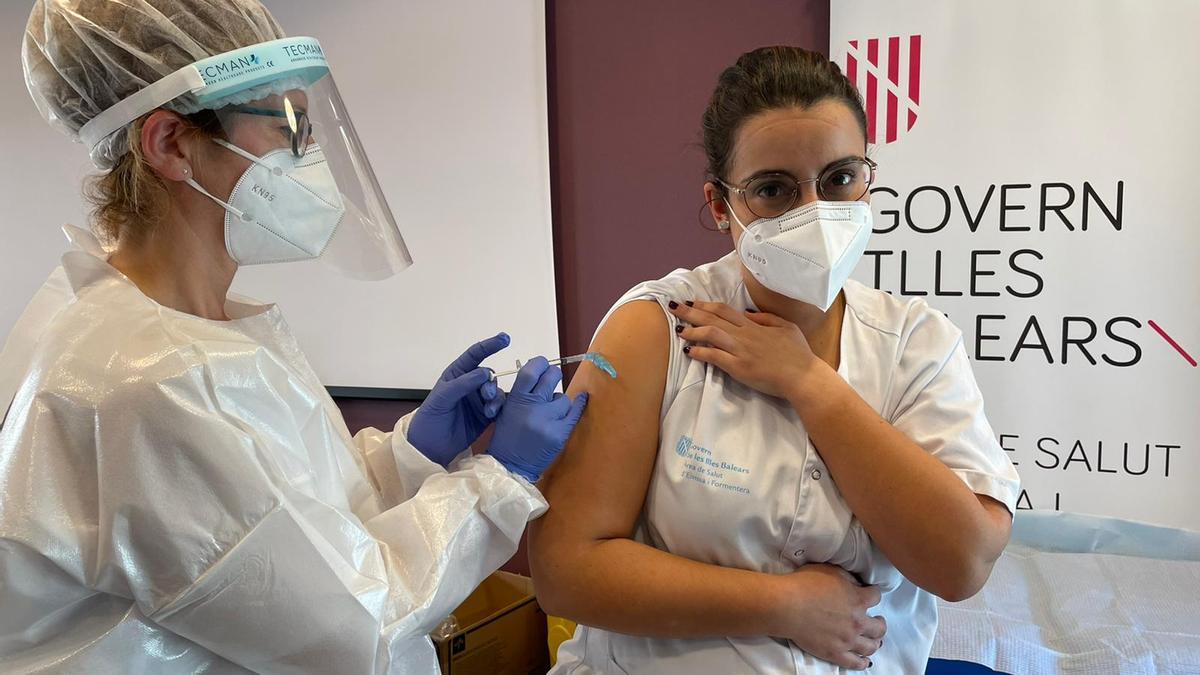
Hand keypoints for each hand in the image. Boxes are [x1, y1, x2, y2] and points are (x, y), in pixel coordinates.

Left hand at [408, 334, 509, 466]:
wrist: (429, 446)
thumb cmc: (430, 418)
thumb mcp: (442, 398)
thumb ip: (463, 384)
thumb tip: (485, 373)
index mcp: (457, 375)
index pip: (476, 355)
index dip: (490, 345)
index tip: (505, 338)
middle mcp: (470, 385)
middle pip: (489, 376)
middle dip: (491, 383)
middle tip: (487, 396)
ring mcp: (478, 400)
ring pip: (496, 392)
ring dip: (496, 399)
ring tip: (489, 411)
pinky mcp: (485, 416)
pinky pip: (499, 408)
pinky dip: (499, 409)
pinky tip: (493, 415)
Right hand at [486, 356, 587, 482]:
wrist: (510, 466)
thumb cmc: (507, 437)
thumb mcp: (505, 410)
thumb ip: (521, 393)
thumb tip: (540, 375)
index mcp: (515, 399)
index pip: (531, 371)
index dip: (540, 364)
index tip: (543, 365)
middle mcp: (532, 406)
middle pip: (551, 377)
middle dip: (553, 375)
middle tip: (553, 378)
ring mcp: (547, 420)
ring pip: (563, 398)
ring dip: (560, 402)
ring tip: (552, 412)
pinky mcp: (559, 433)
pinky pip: (574, 412)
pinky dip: (578, 405)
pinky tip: (582, 399)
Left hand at [668, 300, 820, 399]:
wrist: (803, 376)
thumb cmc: (798, 354)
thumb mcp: (786, 327)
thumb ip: (765, 319)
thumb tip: (746, 314)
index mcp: (754, 326)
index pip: (724, 310)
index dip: (705, 305)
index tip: (691, 302)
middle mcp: (744, 335)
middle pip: (712, 318)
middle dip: (690, 312)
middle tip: (673, 307)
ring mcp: (741, 351)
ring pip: (711, 334)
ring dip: (692, 331)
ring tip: (679, 330)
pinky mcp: (739, 368)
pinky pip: (715, 357)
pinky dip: (700, 352)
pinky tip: (688, 351)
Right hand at [770, 564, 885, 669]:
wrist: (787, 606)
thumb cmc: (804, 584)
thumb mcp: (830, 571)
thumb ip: (848, 578)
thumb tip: (856, 584)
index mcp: (857, 600)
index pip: (876, 597)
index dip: (873, 594)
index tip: (870, 594)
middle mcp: (857, 622)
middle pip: (880, 627)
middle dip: (880, 623)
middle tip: (877, 621)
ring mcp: (847, 640)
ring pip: (871, 646)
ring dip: (875, 642)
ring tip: (873, 640)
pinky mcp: (835, 653)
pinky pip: (855, 663)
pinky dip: (862, 662)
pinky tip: (865, 660)